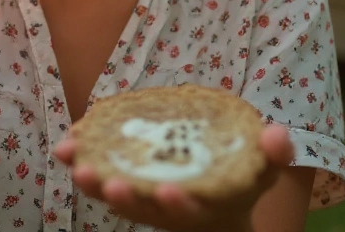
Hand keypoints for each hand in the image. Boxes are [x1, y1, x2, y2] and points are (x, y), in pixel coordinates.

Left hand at [53, 124, 295, 231]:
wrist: (216, 210)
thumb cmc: (239, 184)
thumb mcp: (263, 171)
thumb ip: (273, 155)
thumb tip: (277, 133)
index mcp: (202, 207)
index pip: (188, 211)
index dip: (177, 203)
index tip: (167, 191)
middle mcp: (169, 211)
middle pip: (143, 211)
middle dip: (125, 198)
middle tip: (111, 184)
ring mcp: (145, 203)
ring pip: (116, 199)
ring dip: (94, 183)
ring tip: (74, 162)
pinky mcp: (127, 190)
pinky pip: (102, 181)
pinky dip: (84, 165)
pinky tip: (67, 146)